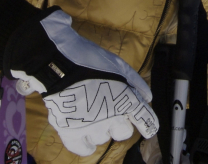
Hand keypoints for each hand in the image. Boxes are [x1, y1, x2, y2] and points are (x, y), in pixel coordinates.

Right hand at [4, 8, 157, 155]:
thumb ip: (136, 82)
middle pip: (124, 132)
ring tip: (92, 113)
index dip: (149, 125)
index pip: (145, 121)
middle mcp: (111, 117)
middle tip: (111, 110)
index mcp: (125, 99)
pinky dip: (87, 144)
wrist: (59, 63)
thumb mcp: (119, 64)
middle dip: (121, 122)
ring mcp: (90, 127)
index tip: (148, 127)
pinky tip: (86, 134)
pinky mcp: (71, 133)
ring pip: (103, 138)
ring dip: (101, 129)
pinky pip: (84, 148)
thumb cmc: (90, 59)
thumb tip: (147, 98)